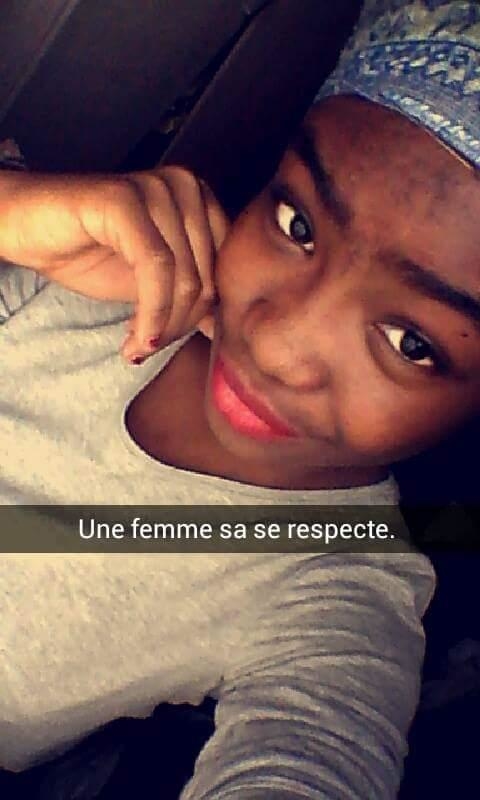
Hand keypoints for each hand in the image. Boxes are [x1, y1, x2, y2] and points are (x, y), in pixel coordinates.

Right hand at [0, 166, 228, 360]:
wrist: (27, 230)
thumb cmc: (88, 252)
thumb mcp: (152, 283)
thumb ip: (190, 296)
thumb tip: (224, 330)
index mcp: (200, 200)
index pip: (226, 270)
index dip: (205, 316)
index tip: (176, 342)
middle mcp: (185, 186)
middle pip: (207, 277)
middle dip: (181, 326)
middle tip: (148, 347)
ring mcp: (156, 188)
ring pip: (184, 278)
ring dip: (162, 327)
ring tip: (137, 346)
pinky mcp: (125, 199)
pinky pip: (154, 268)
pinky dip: (150, 313)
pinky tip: (134, 338)